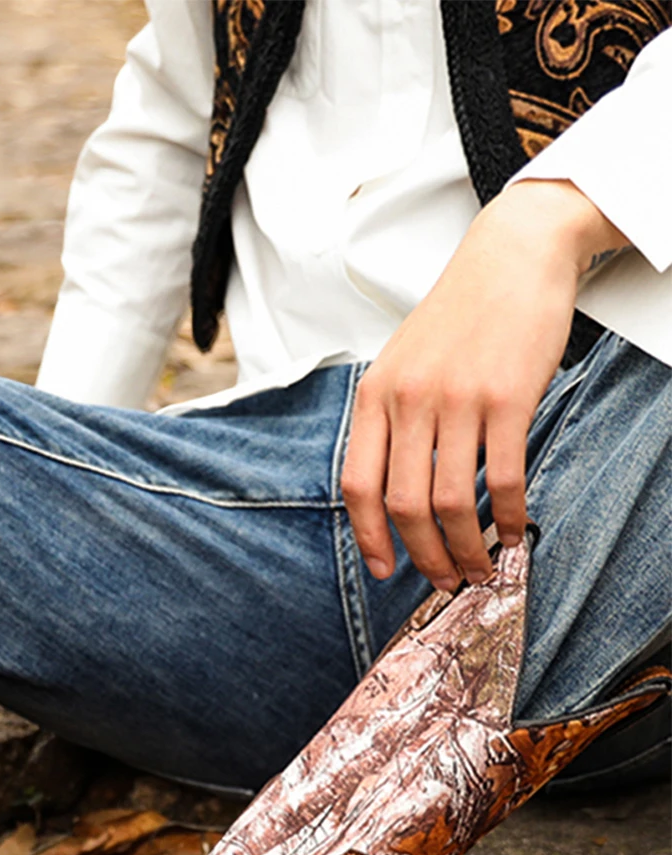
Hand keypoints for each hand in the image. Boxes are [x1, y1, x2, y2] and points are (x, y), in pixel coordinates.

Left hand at [340, 180, 626, 591]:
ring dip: (465, 546)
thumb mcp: (400, 365)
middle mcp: (408, 401)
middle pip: (402, 504)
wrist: (510, 256)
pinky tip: (515, 532)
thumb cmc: (456, 317)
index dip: (369, 537)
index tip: (385, 569)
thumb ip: (389, 422)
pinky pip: (502, 477)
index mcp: (373, 397)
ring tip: (480, 566)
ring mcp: (457, 400)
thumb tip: (390, 494)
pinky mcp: (508, 398)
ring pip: (450, 500)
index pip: (357, 486)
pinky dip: (508, 515)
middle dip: (422, 555)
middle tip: (443, 579)